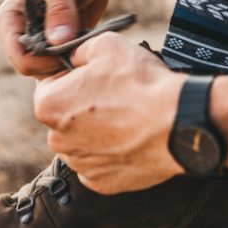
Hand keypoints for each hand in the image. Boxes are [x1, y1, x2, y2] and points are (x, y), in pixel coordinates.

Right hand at [0, 0, 136, 77]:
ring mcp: (36, 44)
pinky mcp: (54, 49)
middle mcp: (18, 35)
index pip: (18, 56)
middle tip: (83, 49)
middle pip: (31, 68)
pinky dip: (74, 63)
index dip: (42, 60)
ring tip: (87, 46)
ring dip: (66, 64)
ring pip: (46, 72)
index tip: (69, 49)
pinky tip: (88, 50)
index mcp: (8, 20)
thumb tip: (57, 42)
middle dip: (56, 64)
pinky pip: (60, 68)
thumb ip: (60, 8)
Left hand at [33, 33, 185, 193]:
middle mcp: (57, 140)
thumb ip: (78, 50)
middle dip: (84, 106)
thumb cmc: (140, 82)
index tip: (96, 77)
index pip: (50, 86)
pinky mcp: (102, 183)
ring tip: (128, 117)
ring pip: (83, 142)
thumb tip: (74, 57)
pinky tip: (132, 138)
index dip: (73, 78)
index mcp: (48, 105)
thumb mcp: (106, 44)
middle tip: (116, 96)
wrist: (178, 121)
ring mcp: (80, 165)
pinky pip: (101, 164)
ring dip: (98, 131)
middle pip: (65, 117)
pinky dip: (113, 153)